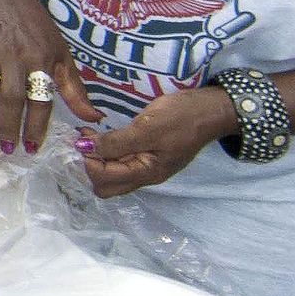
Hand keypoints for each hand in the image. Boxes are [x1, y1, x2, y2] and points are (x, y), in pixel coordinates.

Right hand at [0, 0, 95, 152]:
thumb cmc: (36, 28)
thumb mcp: (62, 55)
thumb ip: (75, 89)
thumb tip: (93, 117)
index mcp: (41, 60)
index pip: (40, 100)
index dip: (36, 126)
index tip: (32, 147)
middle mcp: (15, 58)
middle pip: (10, 99)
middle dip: (8, 127)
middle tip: (8, 149)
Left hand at [81, 85, 234, 196]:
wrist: (212, 109)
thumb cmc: (182, 117)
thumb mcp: (147, 127)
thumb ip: (115, 142)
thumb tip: (84, 148)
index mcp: (146, 173)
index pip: (103, 180)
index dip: (88, 161)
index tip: (82, 137)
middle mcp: (146, 176)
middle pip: (106, 185)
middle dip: (90, 165)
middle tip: (86, 140)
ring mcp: (149, 167)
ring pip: (113, 174)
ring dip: (99, 158)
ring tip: (92, 134)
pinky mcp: (150, 155)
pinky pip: (123, 162)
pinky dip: (110, 151)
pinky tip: (105, 135)